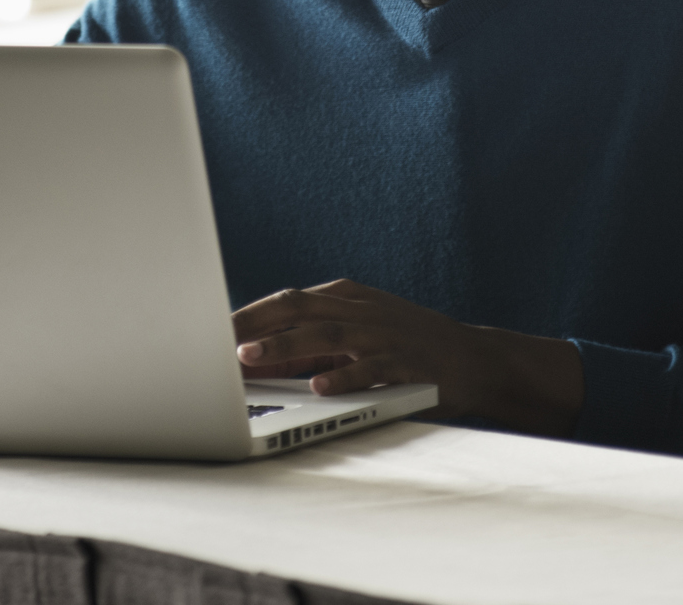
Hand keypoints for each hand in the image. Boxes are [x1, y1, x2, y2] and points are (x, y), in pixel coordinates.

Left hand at [231, 279, 584, 437]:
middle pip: (296, 307)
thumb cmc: (405, 348)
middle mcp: (359, 309)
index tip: (207, 330)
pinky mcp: (406, 361)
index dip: (247, 314)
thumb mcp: (356, 336)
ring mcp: (383, 333)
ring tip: (247, 357)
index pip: (285, 300)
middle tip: (214, 340)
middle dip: (252, 322)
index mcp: (345, 297)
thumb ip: (309, 344)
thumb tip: (252, 359)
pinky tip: (318, 386)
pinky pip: (369, 367)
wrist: (474, 359)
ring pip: (324, 333)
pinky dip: (342, 375)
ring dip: (282, 345)